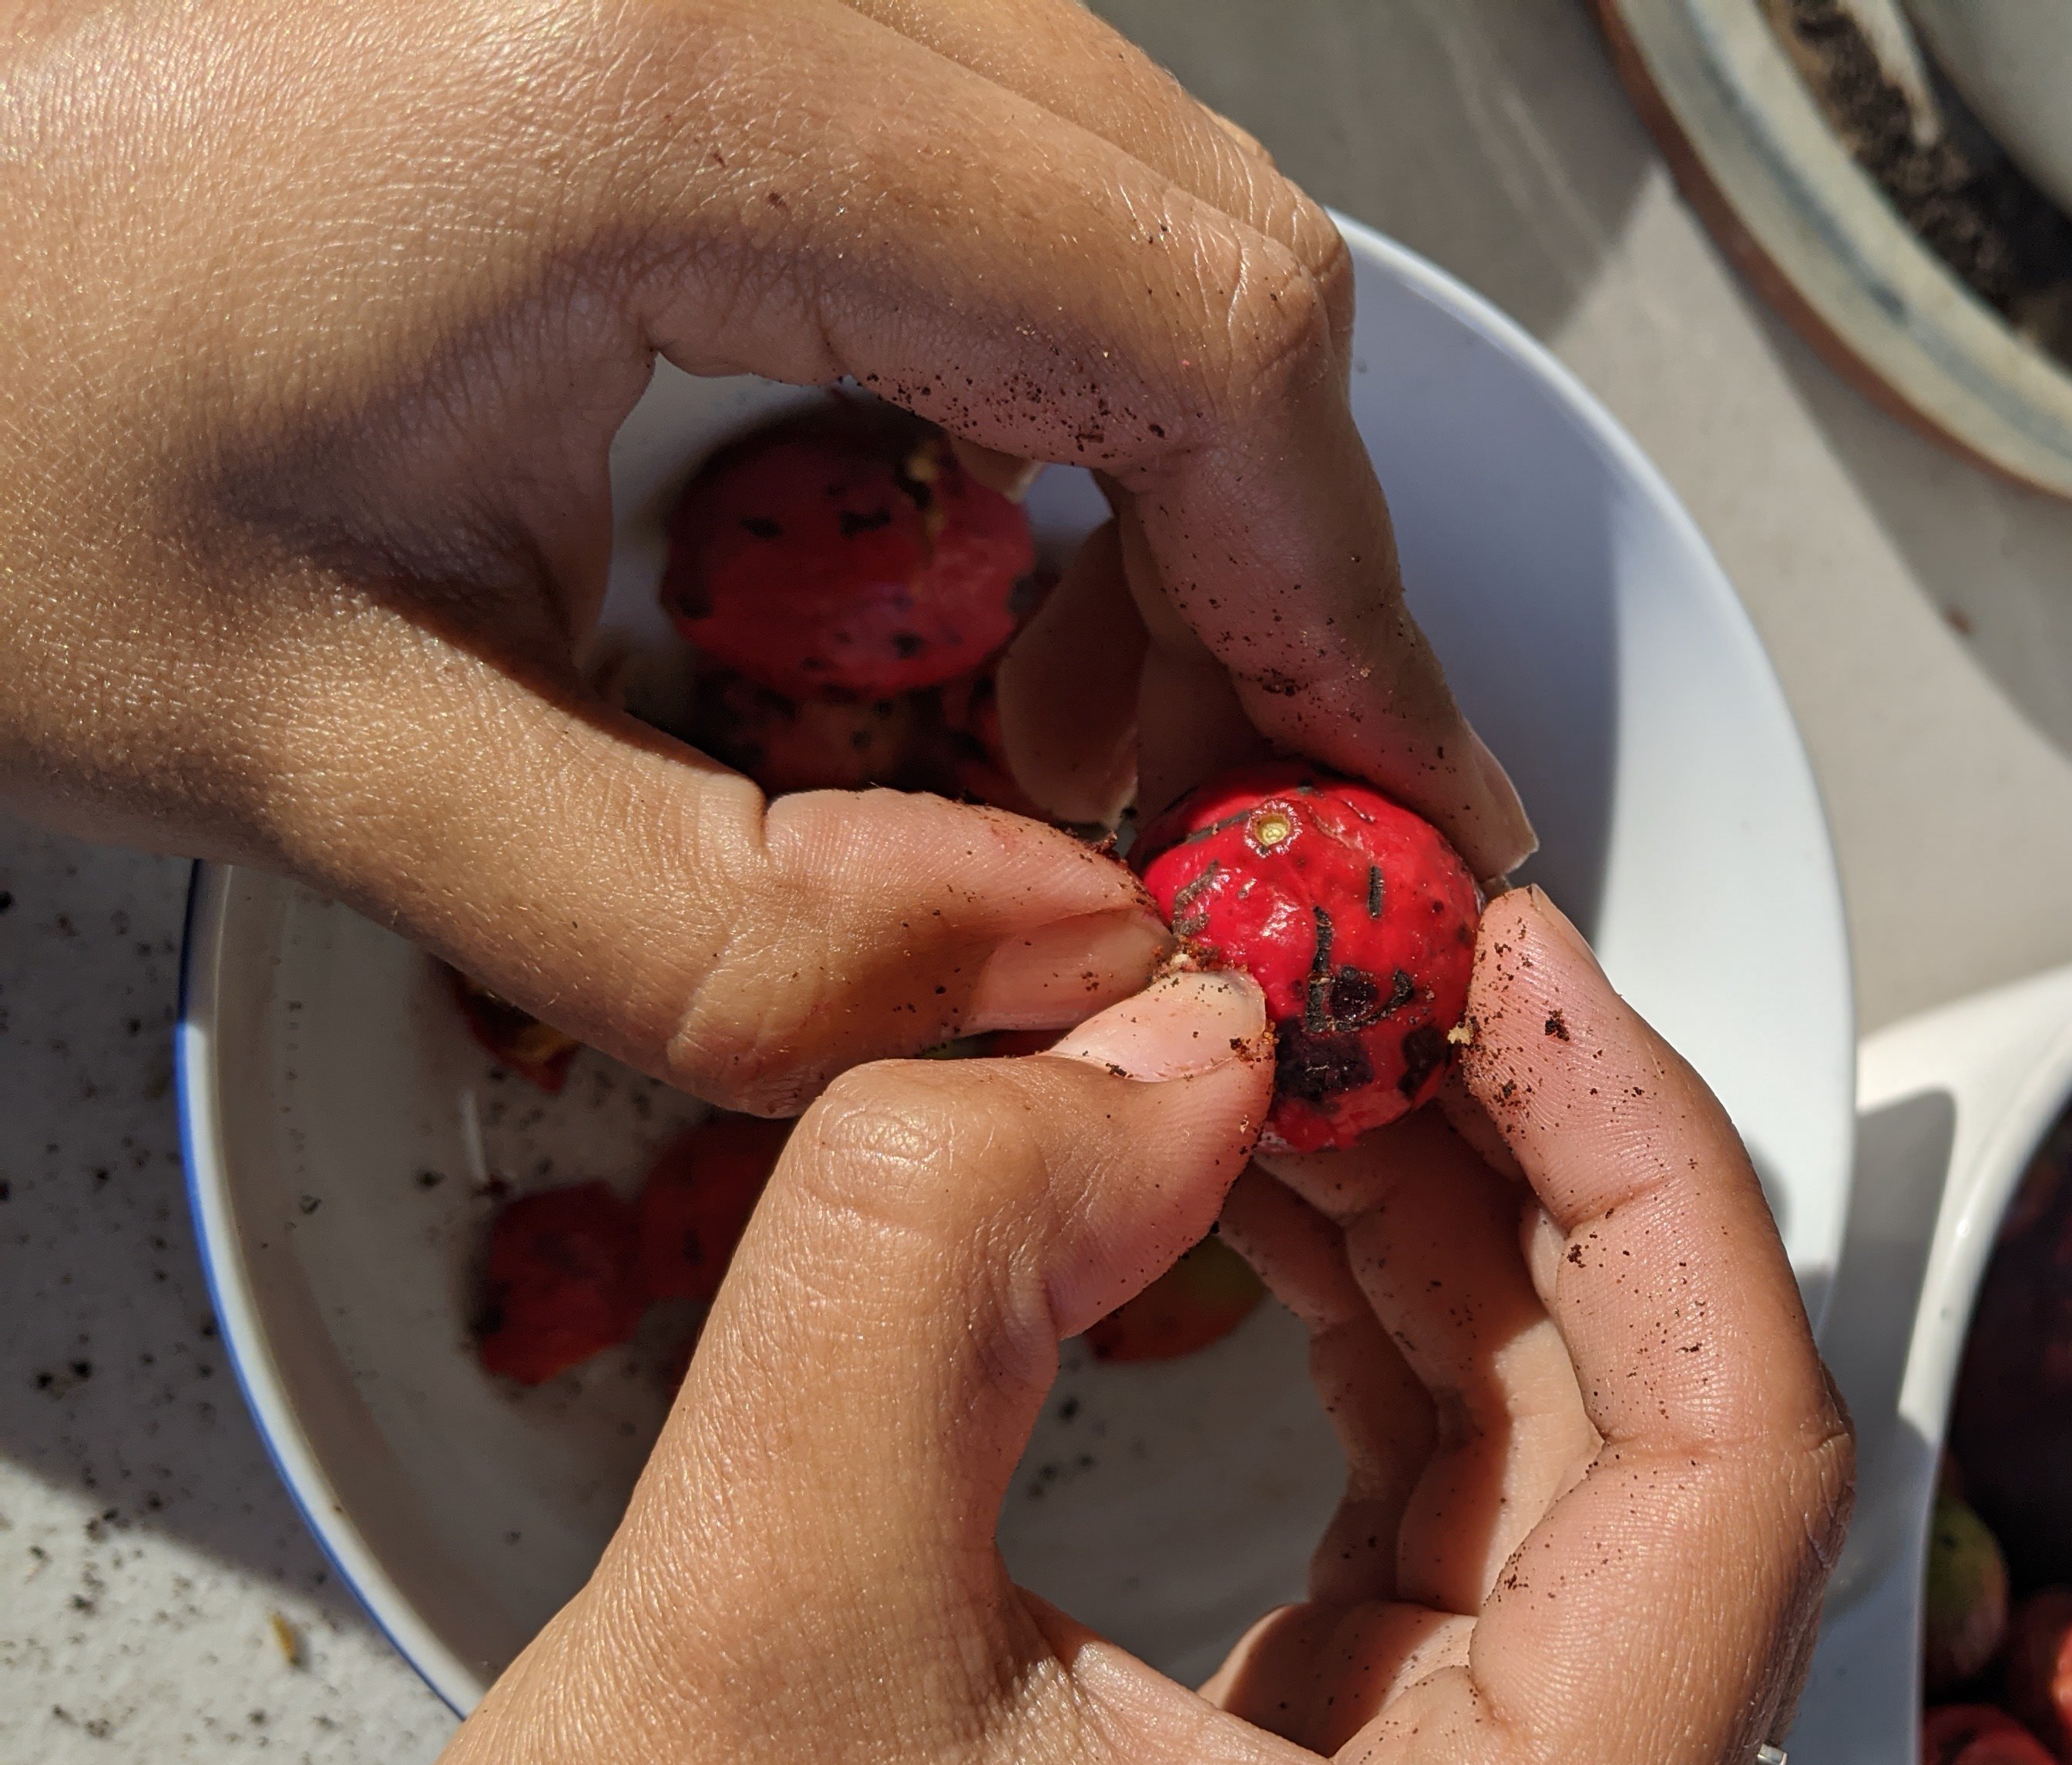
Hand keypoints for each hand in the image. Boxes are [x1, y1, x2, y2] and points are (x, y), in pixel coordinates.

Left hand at [0, 0, 1531, 1114]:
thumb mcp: (306, 752)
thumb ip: (732, 926)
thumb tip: (1067, 973)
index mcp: (657, 93)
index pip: (1204, 337)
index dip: (1342, 607)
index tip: (1376, 813)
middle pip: (1209, 245)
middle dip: (1265, 561)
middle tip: (1207, 809)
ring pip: (1121, 194)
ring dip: (1164, 475)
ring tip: (1061, 718)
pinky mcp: (668, 2)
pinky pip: (987, 163)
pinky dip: (1045, 377)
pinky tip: (959, 549)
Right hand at [139, 894, 1850, 1764]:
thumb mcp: (757, 1615)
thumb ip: (943, 1251)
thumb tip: (1166, 1038)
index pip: (1733, 1470)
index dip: (1650, 1169)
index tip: (1514, 967)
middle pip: (1665, 1457)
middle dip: (1532, 1173)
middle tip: (1383, 961)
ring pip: (1557, 1484)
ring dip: (1450, 1243)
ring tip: (1299, 1049)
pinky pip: (1439, 1541)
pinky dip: (1374, 1352)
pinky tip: (1266, 1210)